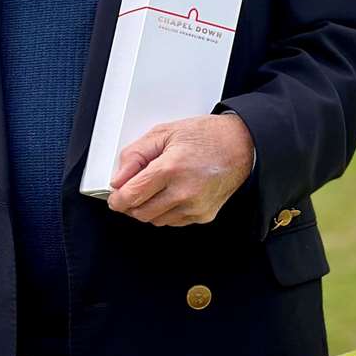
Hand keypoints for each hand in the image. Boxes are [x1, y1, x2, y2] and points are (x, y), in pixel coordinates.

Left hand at [107, 113, 253, 226]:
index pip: (131, 196)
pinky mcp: (204, 215)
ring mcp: (196, 207)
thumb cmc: (205, 136)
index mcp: (171, 169)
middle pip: (141, 213)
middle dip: (130, 205)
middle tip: (131, 191)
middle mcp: (184, 192)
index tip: (114, 196)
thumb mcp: (164, 133)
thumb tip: (118, 178)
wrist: (241, 145)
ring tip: (155, 188)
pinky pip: (172, 222)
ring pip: (155, 221)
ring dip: (148, 209)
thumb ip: (135, 155)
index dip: (117, 199)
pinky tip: (170, 194)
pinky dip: (165, 212)